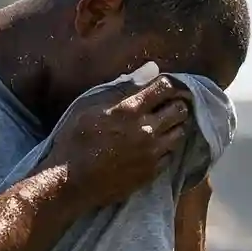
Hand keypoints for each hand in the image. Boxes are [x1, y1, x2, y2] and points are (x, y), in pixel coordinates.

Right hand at [46, 73, 193, 207]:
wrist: (71, 183)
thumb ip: (123, 87)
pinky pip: (171, 154)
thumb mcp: (90, 106)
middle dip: (175, 104)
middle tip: (164, 106)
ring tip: (159, 126)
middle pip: (180, 110)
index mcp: (129, 110)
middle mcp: (146, 130)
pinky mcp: (153, 172)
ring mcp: (152, 153)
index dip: (168, 84)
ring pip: (180, 132)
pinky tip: (153, 146)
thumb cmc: (74, 140)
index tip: (163, 88)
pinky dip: (167, 147)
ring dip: (174, 126)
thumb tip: (152, 67)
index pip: (165, 87)